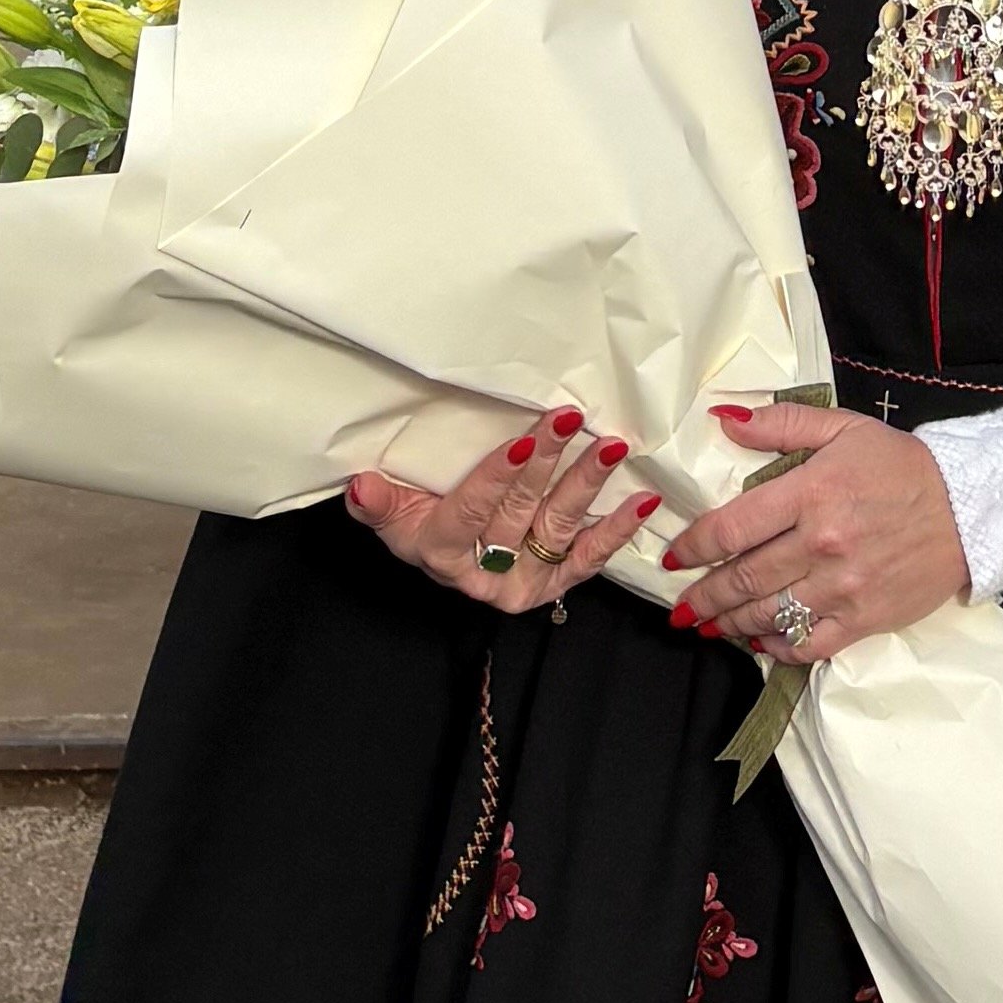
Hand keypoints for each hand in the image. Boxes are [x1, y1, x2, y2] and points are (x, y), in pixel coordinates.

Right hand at [345, 407, 662, 616]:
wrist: (449, 557)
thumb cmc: (419, 520)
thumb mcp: (390, 512)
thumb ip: (379, 502)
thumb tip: (361, 485)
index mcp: (440, 552)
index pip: (470, 512)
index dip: (494, 478)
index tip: (520, 442)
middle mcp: (484, 573)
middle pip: (519, 511)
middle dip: (546, 463)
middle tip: (569, 419)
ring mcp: (523, 580)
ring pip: (558, 526)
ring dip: (586, 484)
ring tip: (610, 447)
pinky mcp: (555, 583)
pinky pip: (588, 558)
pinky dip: (616, 530)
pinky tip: (641, 501)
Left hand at [658, 402, 967, 664]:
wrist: (969, 509)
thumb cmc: (902, 466)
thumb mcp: (844, 429)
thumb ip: (781, 424)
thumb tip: (725, 419)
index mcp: (812, 493)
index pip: (733, 527)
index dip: (694, 546)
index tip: (674, 558)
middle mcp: (822, 543)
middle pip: (743, 578)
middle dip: (703, 595)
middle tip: (680, 606)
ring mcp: (843, 586)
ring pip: (768, 614)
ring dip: (729, 624)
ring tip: (708, 626)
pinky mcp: (864, 619)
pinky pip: (808, 644)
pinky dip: (777, 648)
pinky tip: (759, 644)